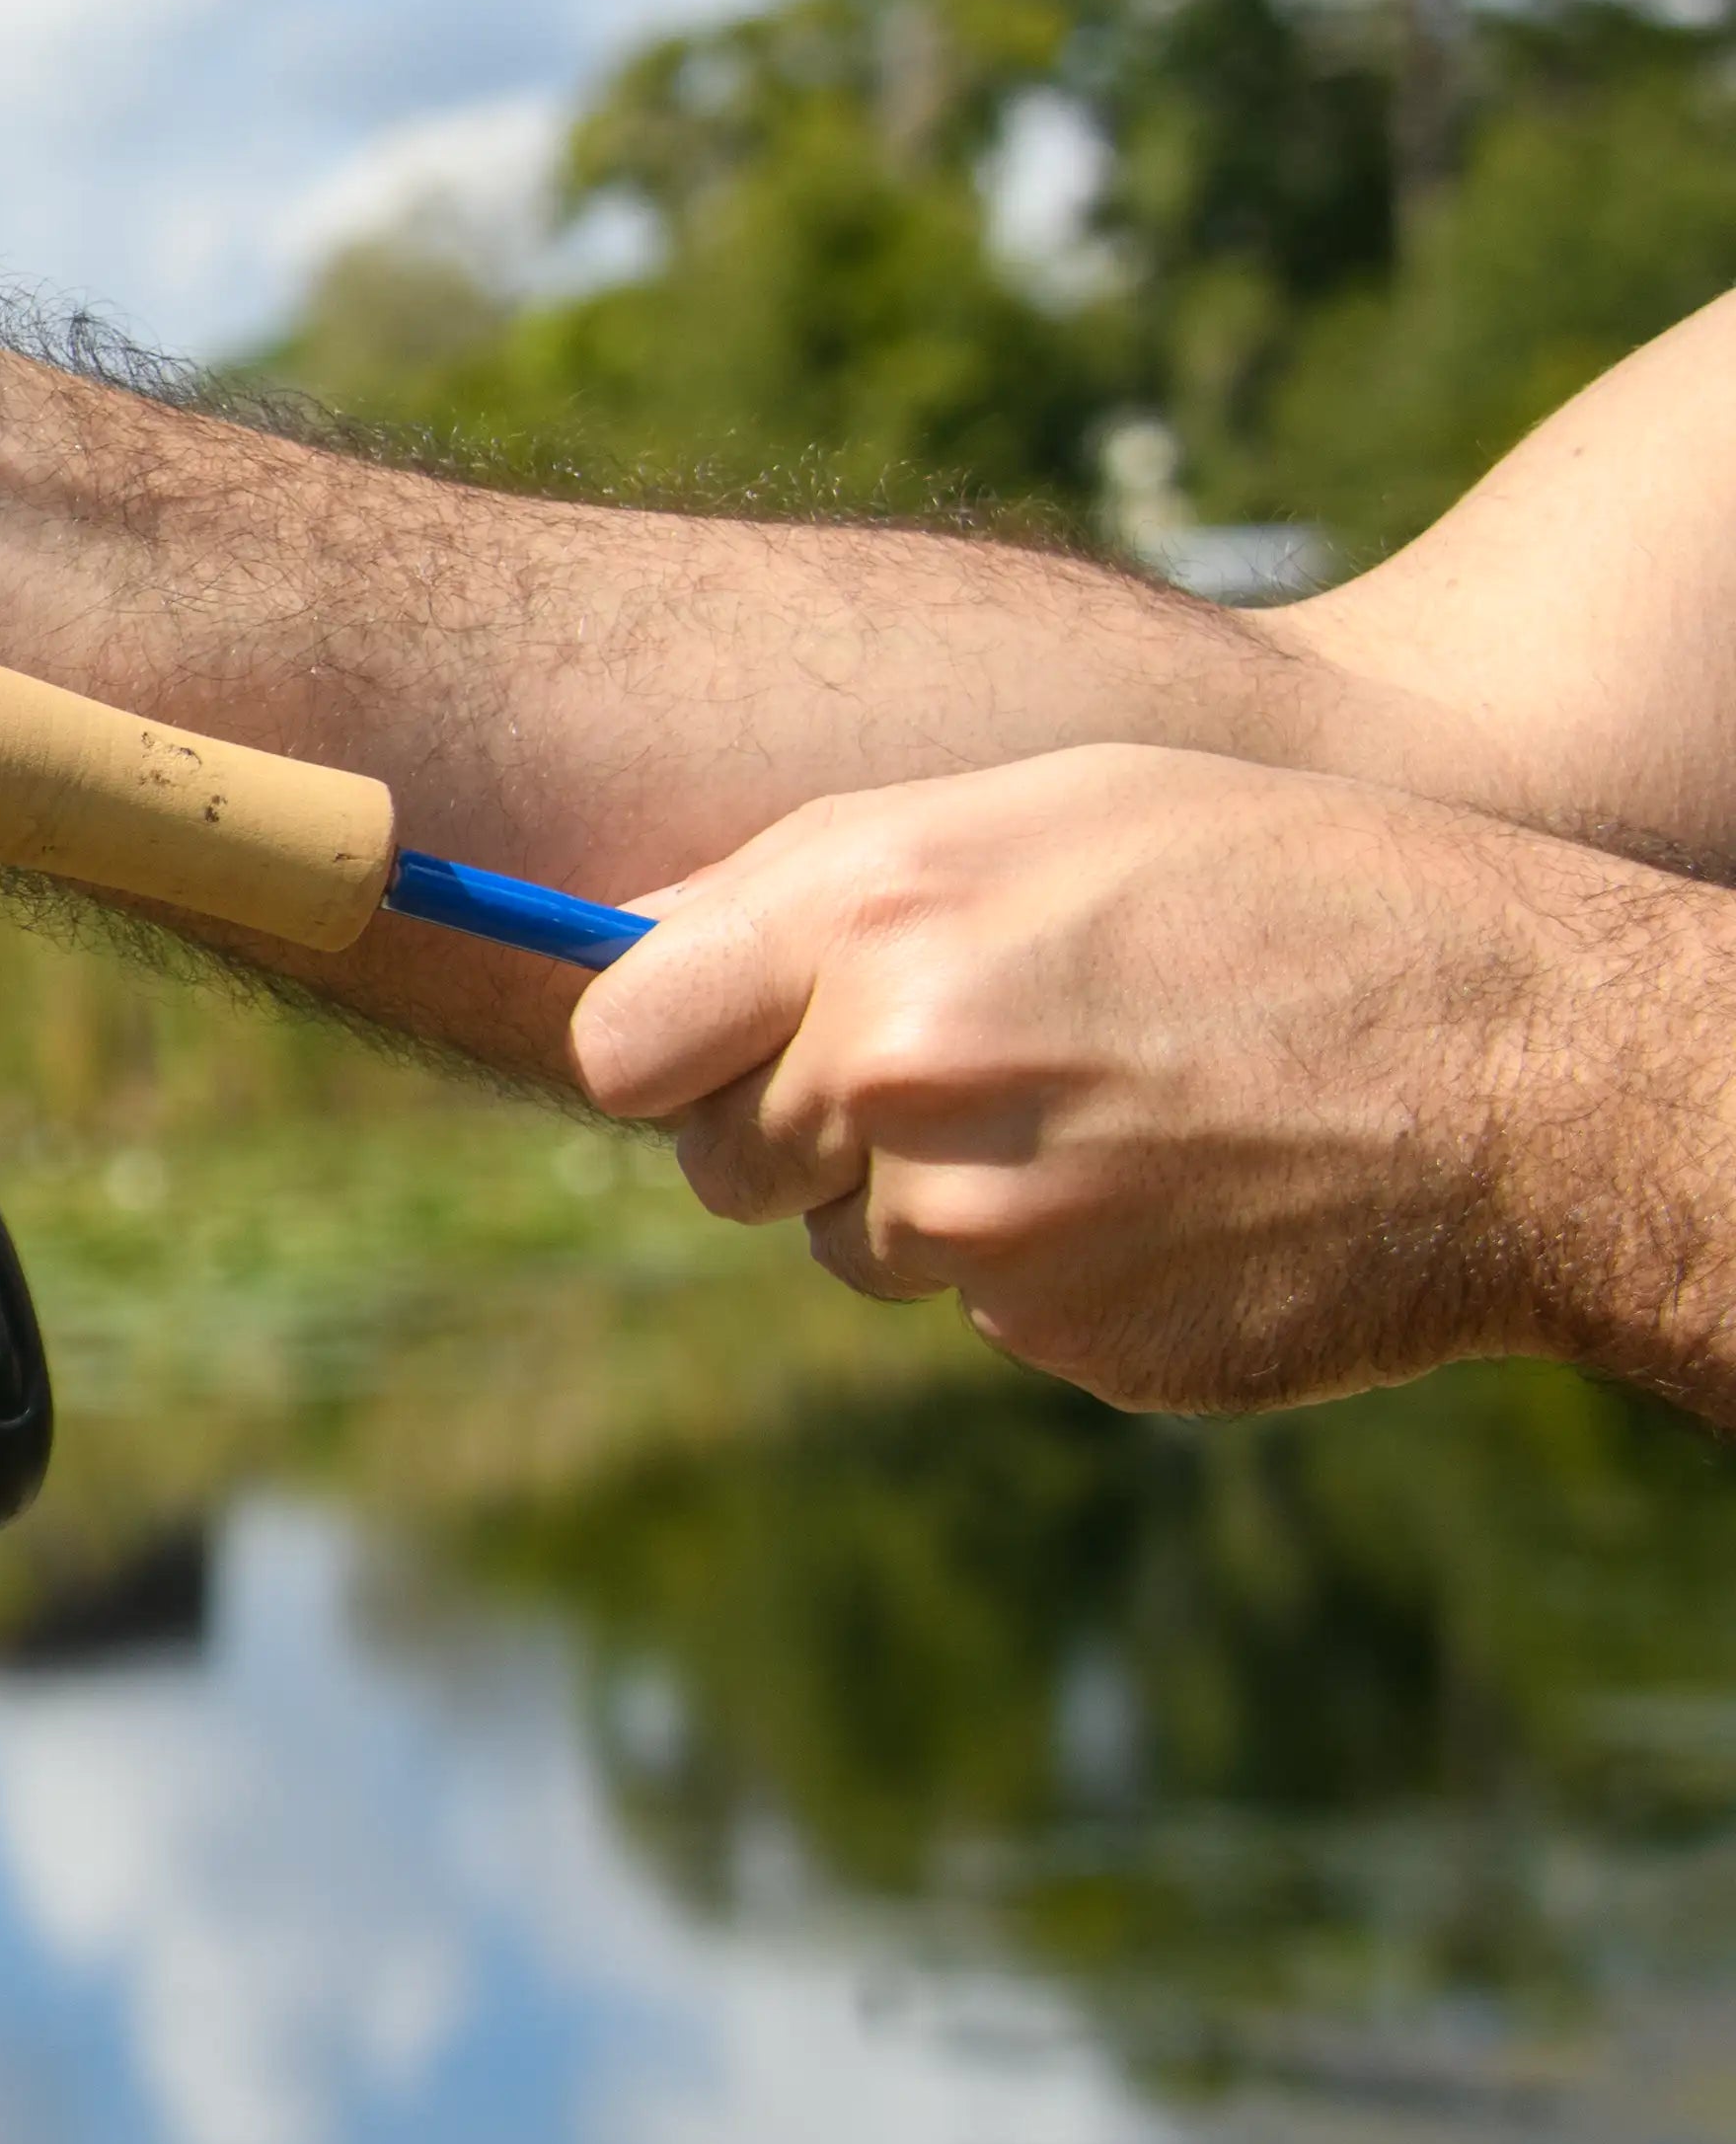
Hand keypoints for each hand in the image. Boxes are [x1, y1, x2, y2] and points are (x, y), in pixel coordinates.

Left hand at [566, 745, 1732, 1418]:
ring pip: (851, 1245)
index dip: (655, 1051)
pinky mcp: (1059, 1335)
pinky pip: (977, 1309)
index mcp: (875, 915)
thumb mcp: (1039, 809)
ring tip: (1101, 1102)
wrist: (1523, 1059)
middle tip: (963, 1057)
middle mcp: (901, 1073)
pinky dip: (1043, 1264)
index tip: (695, 1047)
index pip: (618, 1044)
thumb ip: (810, 879)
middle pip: (719, 1160)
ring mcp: (981, 1224)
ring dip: (929, 1196)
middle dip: (799, 1124)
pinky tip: (1166, 1184)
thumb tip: (621, 942)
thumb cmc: (1270, 887)